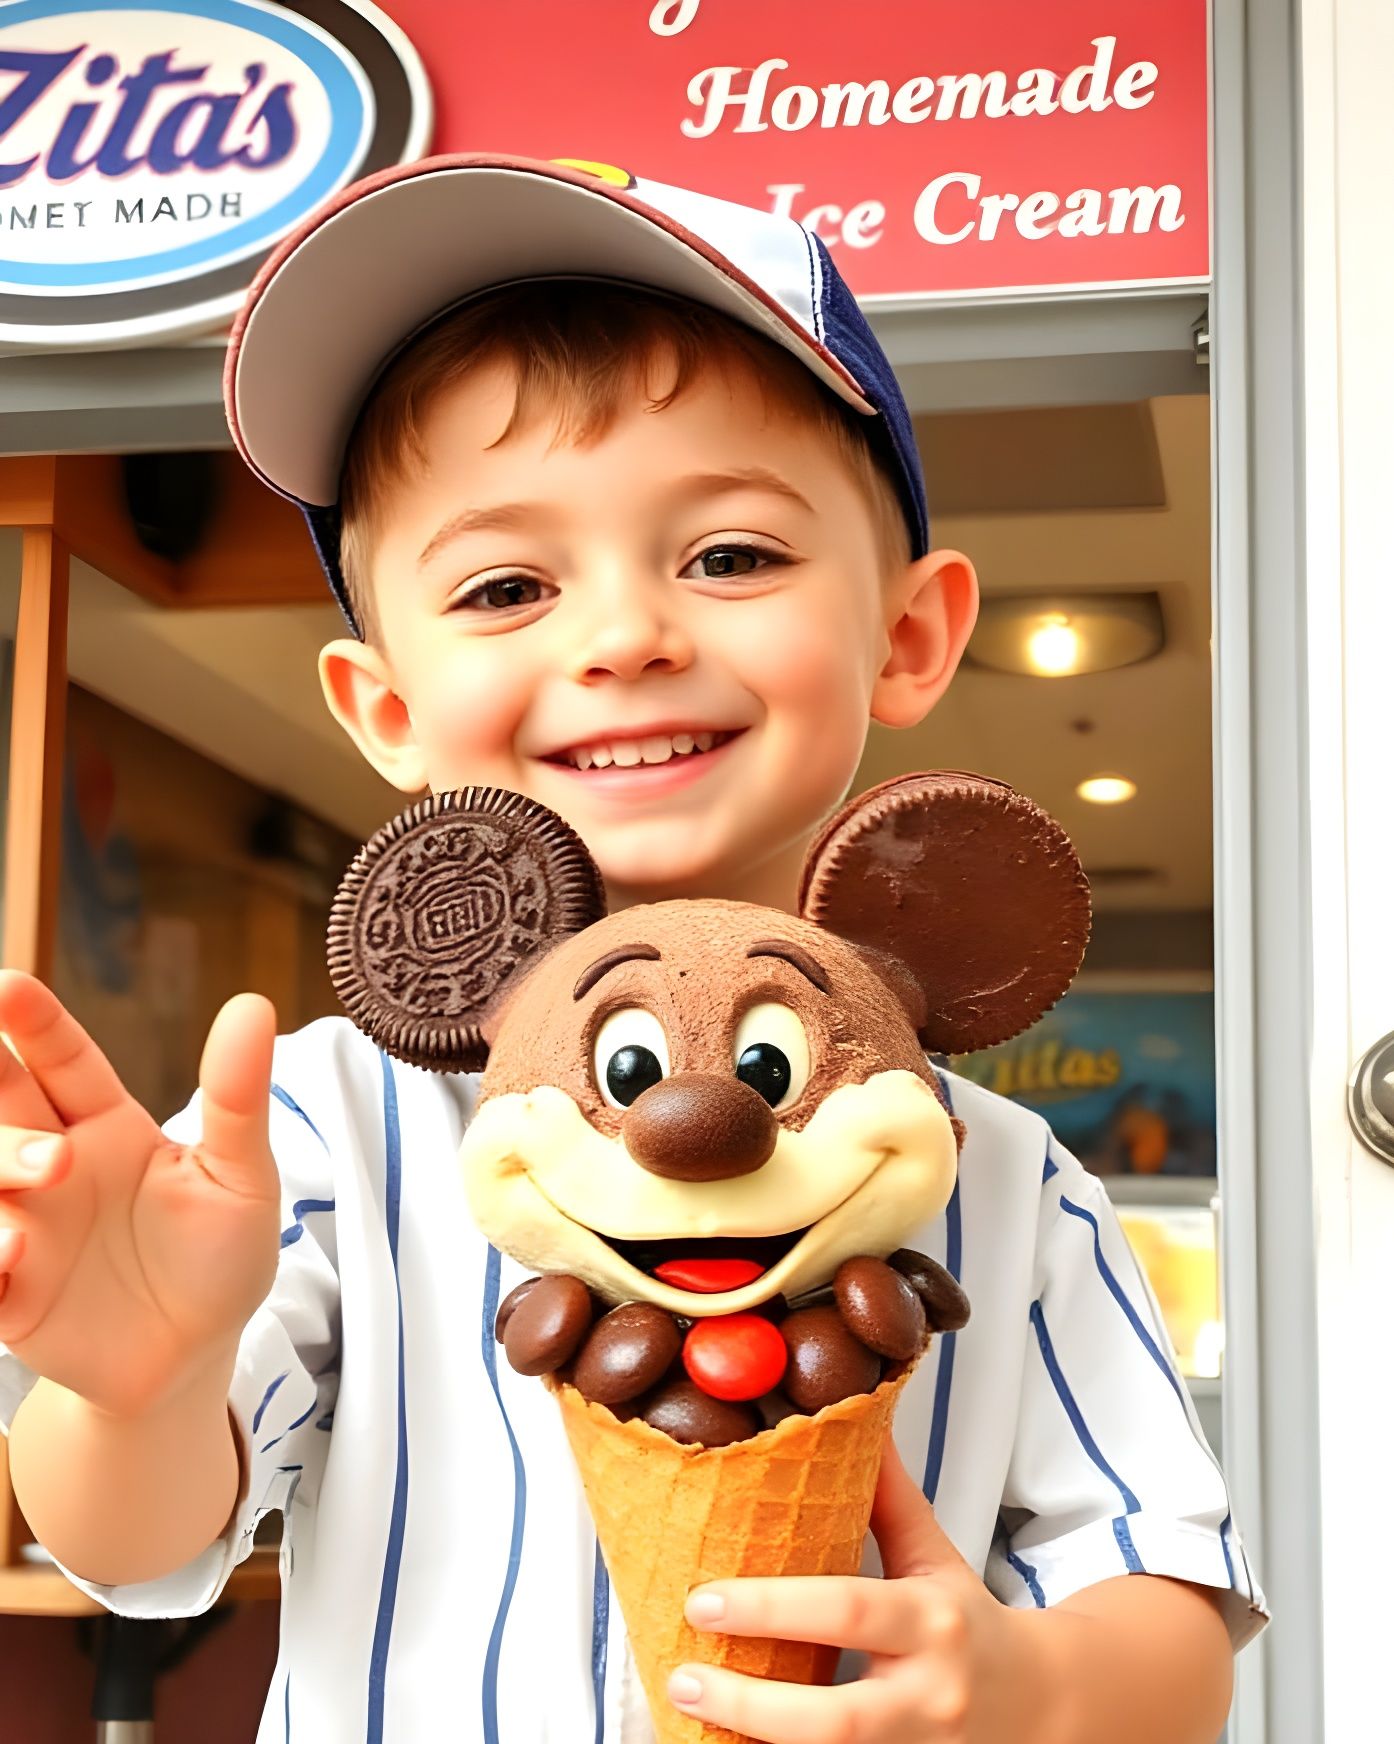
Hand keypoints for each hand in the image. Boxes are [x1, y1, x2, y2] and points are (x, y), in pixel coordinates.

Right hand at [0, 973, 281, 1418]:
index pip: (62, 1060)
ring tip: (43, 1187)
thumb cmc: (220, 1256)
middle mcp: (51, 1165)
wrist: (195, 1358)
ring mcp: (22, 1227)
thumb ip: (237, 1098)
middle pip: (4, 1108)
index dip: (33, 1023)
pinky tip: (12, 1260)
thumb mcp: (241, 1178)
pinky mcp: (6, 1295)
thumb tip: (254, 1004)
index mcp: (106, 1125)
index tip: (8, 985)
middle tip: (54, 1137)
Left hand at [669, 1436, 1053, 1743]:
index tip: (701, 1599)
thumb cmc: (972, 1624)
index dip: (772, 1608)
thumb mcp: (933, 1557)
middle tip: (681, 1676)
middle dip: (751, 1704)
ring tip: (689, 1715)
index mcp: (933, 1621)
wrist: (1045, 1706)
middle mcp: (929, 1695)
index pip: (848, 1611)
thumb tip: (854, 1416)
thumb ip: (887, 1498)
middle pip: (837, 1719)